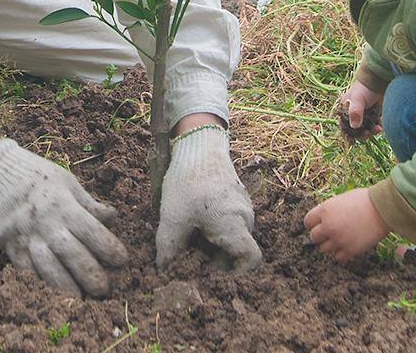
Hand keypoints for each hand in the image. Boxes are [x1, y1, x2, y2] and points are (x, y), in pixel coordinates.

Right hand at [0, 138, 127, 296]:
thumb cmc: (37, 175)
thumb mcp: (67, 181)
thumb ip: (89, 204)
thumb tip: (112, 218)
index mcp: (62, 203)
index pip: (91, 230)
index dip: (108, 247)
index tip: (122, 260)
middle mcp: (44, 222)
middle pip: (71, 254)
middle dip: (90, 275)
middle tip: (105, 290)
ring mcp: (25, 236)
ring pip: (47, 268)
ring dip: (66, 287)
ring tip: (81, 300)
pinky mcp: (10, 247)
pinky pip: (27, 271)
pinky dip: (41, 283)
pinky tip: (53, 294)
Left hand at [156, 126, 261, 269]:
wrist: (199, 141)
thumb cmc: (189, 180)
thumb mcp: (173, 217)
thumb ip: (169, 249)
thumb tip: (165, 272)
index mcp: (236, 227)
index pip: (251, 261)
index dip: (236, 274)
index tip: (211, 273)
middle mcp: (246, 217)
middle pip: (237, 250)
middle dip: (215, 259)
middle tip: (190, 256)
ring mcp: (242, 204)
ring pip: (232, 234)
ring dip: (213, 241)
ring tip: (189, 233)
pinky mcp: (235, 194)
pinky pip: (229, 219)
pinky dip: (214, 225)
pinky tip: (193, 216)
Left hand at [304, 188, 388, 261]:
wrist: (381, 210)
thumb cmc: (363, 200)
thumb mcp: (340, 200)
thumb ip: (328, 211)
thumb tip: (322, 220)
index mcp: (324, 211)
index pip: (307, 222)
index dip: (312, 224)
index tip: (317, 225)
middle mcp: (328, 226)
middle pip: (314, 237)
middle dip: (320, 235)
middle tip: (329, 233)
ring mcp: (338, 240)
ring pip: (324, 249)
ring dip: (330, 245)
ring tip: (340, 238)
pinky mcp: (350, 250)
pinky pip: (338, 257)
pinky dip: (341, 253)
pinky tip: (347, 245)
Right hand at [341, 80, 383, 141]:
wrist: (380, 80)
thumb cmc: (365, 88)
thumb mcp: (357, 99)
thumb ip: (355, 112)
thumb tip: (354, 127)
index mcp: (346, 109)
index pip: (343, 125)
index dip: (346, 135)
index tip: (351, 143)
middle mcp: (354, 113)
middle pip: (355, 130)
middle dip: (361, 134)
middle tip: (367, 134)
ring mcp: (365, 115)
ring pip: (366, 129)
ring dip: (370, 132)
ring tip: (377, 129)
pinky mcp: (375, 115)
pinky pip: (374, 126)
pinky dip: (377, 128)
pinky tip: (380, 125)